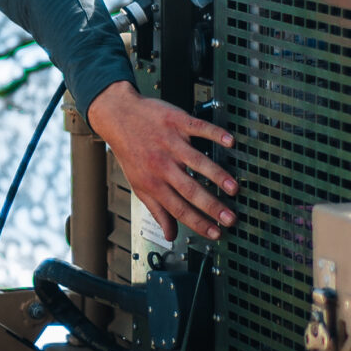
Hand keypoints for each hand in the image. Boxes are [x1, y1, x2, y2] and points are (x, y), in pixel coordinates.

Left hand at [87, 83, 236, 239]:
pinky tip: (229, 141)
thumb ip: (157, 210)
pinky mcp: (177, 122)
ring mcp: (171, 143)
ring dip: (216, 175)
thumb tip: (170, 235)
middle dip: (212, 206)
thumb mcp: (138, 184)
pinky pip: (198, 128)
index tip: (216, 233)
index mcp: (153, 183)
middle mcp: (163, 165)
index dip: (198, 223)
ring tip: (233, 188)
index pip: (178, 209)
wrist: (118, 115)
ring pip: (196, 161)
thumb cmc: (130, 151)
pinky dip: (214, 134)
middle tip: (230, 218)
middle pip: (190, 190)